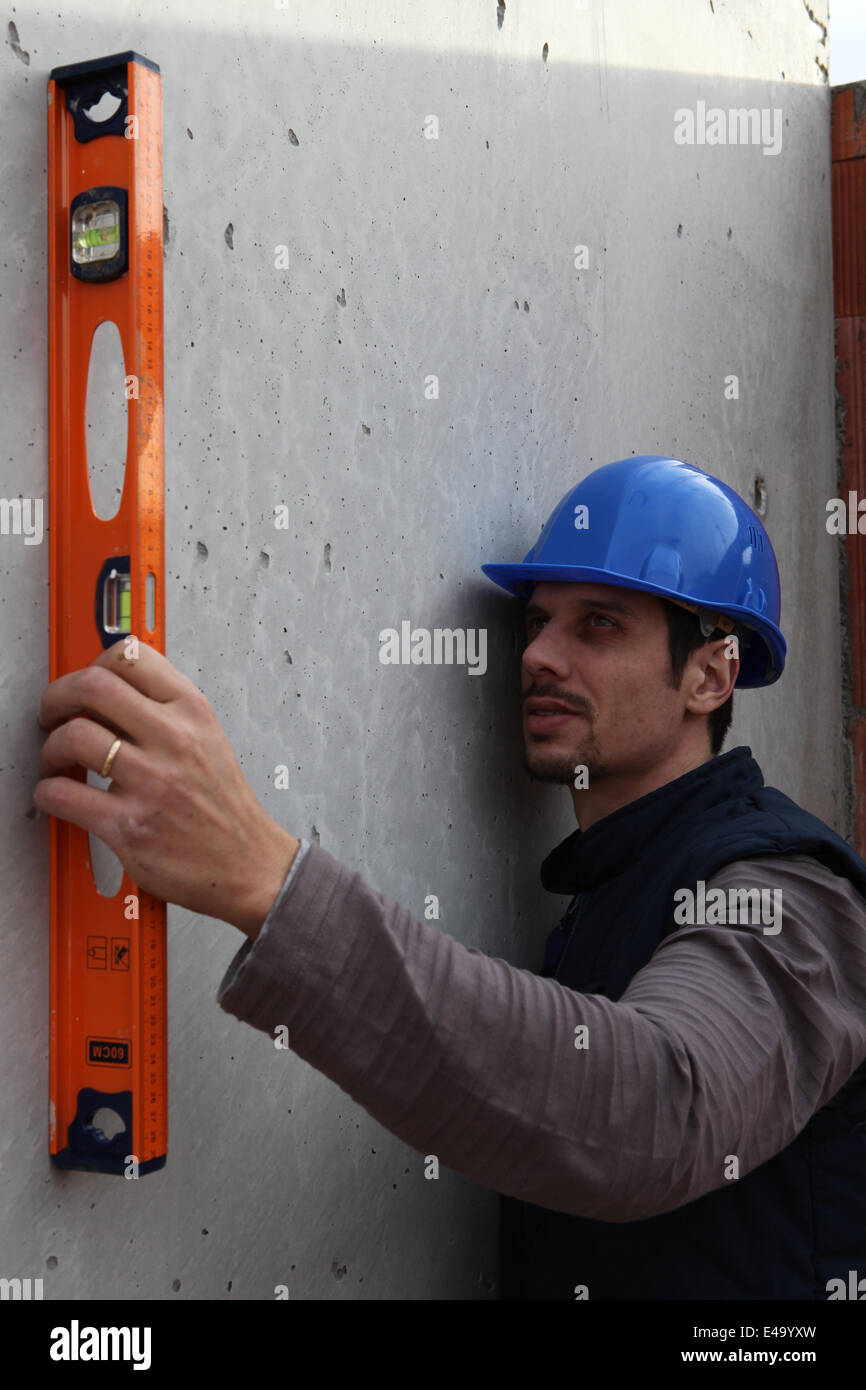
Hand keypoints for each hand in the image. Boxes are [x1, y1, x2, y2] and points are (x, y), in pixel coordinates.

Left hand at [33, 637, 299, 937]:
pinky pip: (64, 794)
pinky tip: (60, 794)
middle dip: (56, 697)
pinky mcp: (130, 826)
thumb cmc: (224, 805)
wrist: (249, 862)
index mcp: (193, 711)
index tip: (83, 684)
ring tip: (57, 760)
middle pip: (92, 686)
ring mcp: (152, 783)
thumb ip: (164, 708)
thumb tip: (105, 691)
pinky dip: (48, 792)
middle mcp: (173, 740)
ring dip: (50, 748)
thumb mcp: (208, 737)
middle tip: (53, 714)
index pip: (130, 655)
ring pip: (73, 737)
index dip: (92, 664)